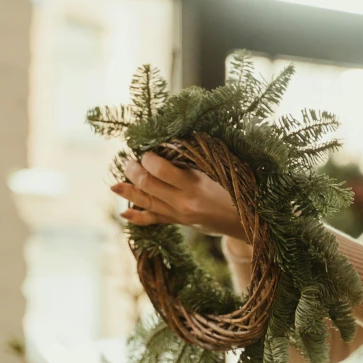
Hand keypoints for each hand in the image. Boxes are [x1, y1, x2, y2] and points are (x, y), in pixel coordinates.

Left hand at [111, 151, 246, 240]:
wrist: (249, 222)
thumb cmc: (240, 188)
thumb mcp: (224, 168)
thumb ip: (200, 156)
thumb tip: (174, 139)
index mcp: (195, 186)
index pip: (160, 170)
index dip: (149, 158)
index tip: (147, 150)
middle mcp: (184, 203)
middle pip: (148, 186)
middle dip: (134, 171)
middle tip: (128, 161)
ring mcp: (180, 215)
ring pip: (147, 204)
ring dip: (129, 192)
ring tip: (114, 184)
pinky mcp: (181, 222)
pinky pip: (156, 220)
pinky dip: (138, 218)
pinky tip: (125, 213)